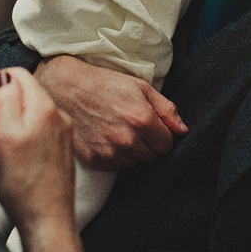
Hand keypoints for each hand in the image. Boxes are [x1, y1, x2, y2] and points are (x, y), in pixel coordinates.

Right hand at [0, 68, 75, 236]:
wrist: (47, 219)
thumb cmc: (22, 183)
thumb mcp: (5, 134)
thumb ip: (5, 99)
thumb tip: (3, 76)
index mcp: (44, 106)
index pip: (17, 73)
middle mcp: (59, 114)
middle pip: (26, 90)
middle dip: (5, 100)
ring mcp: (63, 132)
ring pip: (32, 110)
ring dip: (15, 118)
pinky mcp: (61, 149)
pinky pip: (40, 128)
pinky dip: (25, 133)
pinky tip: (15, 154)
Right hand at [34, 55, 186, 169]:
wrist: (67, 88)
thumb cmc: (106, 84)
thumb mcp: (140, 87)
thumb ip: (166, 109)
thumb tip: (183, 131)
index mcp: (141, 120)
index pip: (167, 146)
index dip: (162, 136)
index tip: (152, 127)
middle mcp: (126, 139)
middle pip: (151, 158)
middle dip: (148, 145)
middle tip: (133, 127)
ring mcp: (108, 152)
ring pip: (133, 164)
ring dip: (131, 152)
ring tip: (118, 131)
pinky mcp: (93, 160)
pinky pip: (114, 167)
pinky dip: (113, 156)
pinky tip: (105, 138)